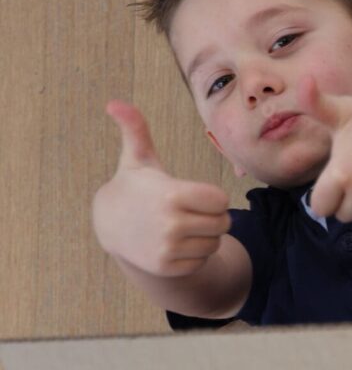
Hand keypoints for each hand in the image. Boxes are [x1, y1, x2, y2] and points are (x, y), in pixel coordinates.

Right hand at [93, 103, 231, 275]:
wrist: (111, 224)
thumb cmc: (135, 186)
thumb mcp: (138, 158)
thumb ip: (136, 128)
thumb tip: (114, 102)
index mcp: (171, 195)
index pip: (220, 200)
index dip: (212, 197)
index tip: (196, 195)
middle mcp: (171, 224)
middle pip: (223, 223)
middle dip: (213, 216)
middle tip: (192, 211)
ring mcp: (168, 249)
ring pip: (214, 243)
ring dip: (206, 236)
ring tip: (184, 226)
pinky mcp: (167, 267)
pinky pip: (202, 261)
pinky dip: (195, 254)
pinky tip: (176, 243)